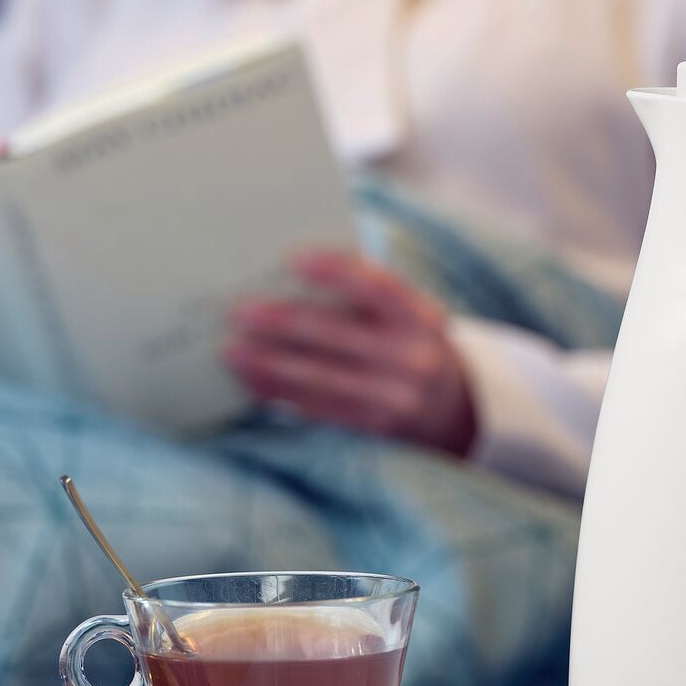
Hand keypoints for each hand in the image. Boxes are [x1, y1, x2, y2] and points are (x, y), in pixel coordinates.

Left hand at [223, 249, 476, 455]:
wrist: (455, 410)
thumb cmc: (412, 344)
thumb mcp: (409, 315)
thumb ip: (367, 295)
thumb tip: (290, 275)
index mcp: (422, 317)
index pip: (377, 286)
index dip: (335, 270)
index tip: (292, 258)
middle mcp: (411, 358)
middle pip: (336, 335)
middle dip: (282, 322)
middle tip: (238, 310)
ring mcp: (392, 398)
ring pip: (318, 378)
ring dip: (268, 363)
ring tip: (230, 350)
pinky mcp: (372, 428)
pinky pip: (316, 409)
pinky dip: (277, 393)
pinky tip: (251, 379)